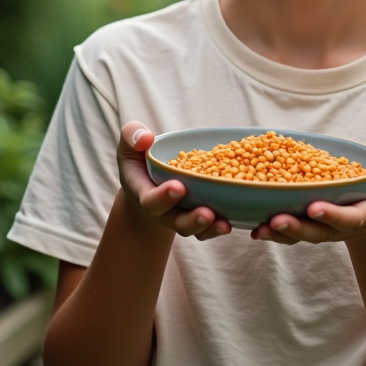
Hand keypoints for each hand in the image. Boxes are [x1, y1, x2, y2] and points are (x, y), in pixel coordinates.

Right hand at [117, 121, 231, 240]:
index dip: (163, 197)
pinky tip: (234, 221)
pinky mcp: (198, 216)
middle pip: (176, 222)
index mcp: (144, 193)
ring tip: (225, 224)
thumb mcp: (131, 143)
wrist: (149, 177)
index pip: (150, 200)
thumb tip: (145, 138)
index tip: (179, 187)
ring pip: (195, 229)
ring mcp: (181, 215)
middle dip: (192, 220)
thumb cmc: (140, 156)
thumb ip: (132, 136)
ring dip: (210, 228)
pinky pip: (209, 227)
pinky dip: (220, 227)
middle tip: (207, 213)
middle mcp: (163, 211)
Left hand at [249, 149, 365, 244]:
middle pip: (319, 232)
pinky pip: (292, 232)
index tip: (315, 207)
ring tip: (260, 229)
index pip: (350, 218)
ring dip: (280, 234)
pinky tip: (254, 228)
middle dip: (298, 228)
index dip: (332, 215)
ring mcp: (327, 228)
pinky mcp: (313, 225)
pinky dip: (274, 232)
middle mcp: (344, 226)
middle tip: (277, 221)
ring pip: (302, 234)